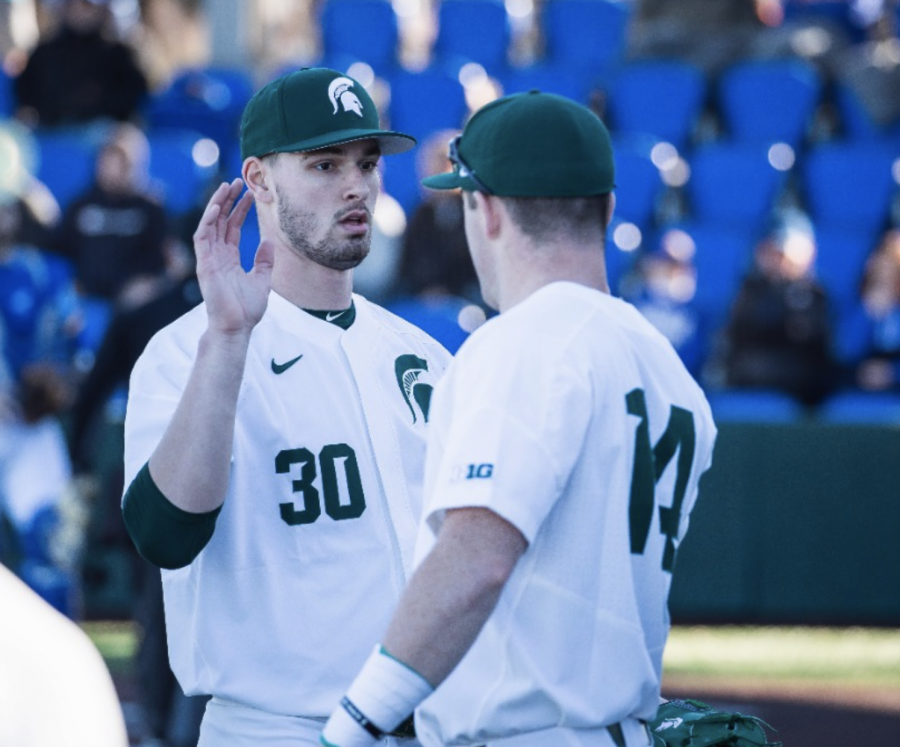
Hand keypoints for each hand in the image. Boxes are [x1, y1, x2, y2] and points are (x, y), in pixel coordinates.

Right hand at [193, 179, 274, 337]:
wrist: (237, 327)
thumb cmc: (247, 309)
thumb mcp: (262, 280)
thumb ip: (265, 261)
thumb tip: (270, 241)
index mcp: (229, 259)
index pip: (233, 228)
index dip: (240, 210)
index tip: (249, 194)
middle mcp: (218, 256)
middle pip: (221, 221)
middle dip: (228, 201)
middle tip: (237, 182)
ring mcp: (209, 259)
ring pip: (210, 224)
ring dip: (217, 204)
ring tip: (227, 187)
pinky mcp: (204, 264)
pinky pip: (202, 237)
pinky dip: (208, 221)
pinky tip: (218, 206)